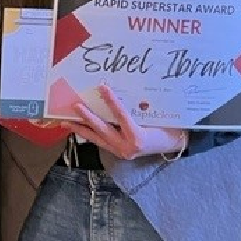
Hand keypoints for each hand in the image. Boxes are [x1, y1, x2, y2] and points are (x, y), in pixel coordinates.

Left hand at [59, 84, 187, 159]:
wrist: (174, 145)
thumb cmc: (169, 127)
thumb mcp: (157, 116)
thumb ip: (141, 108)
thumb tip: (124, 90)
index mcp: (138, 137)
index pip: (122, 116)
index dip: (111, 101)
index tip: (102, 87)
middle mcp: (127, 147)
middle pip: (104, 130)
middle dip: (88, 118)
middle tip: (76, 106)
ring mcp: (121, 152)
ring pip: (97, 139)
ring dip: (81, 129)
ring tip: (66, 121)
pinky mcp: (118, 153)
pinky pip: (101, 142)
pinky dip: (89, 135)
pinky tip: (79, 128)